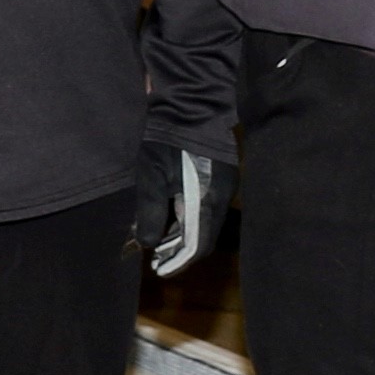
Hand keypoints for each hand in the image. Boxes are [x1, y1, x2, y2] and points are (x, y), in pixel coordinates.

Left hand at [132, 142, 223, 277]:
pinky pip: (208, 209)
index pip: (197, 244)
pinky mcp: (224, 178)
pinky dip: (191, 219)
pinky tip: (172, 218)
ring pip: (207, 224)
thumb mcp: (151, 176)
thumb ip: (149, 212)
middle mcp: (223, 197)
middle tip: (155, 257)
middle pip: (205, 237)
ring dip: (184, 235)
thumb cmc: (167, 140)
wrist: (192, 104)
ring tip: (159, 240)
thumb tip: (148, 244)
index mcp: (207, 200)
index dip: (178, 261)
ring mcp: (227, 187)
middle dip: (180, 251)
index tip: (159, 269)